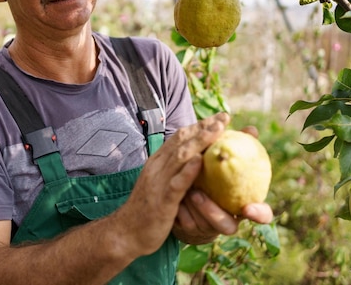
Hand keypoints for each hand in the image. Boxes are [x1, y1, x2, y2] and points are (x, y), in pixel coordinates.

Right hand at [110, 112, 230, 256]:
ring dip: (200, 141)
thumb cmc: (147, 210)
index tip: (219, 118)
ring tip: (218, 130)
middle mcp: (157, 167)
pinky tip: (200, 161)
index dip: (199, 125)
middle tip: (224, 117)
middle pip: (182, 141)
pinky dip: (188, 171)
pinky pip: (176, 184)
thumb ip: (173, 171)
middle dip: (204, 127)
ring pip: (180, 157)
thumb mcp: (160, 185)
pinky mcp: (162, 201)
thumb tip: (194, 161)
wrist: (125, 233)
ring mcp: (158, 183)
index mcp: (157, 162)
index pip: (179, 137)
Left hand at [172, 124, 273, 243]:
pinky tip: (174, 198)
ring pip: (202, 226)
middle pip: (227, 225)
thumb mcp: (225, 164)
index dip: (259, 214)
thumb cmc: (215, 177)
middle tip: (197, 194)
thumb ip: (238, 148)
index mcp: (242, 207)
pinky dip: (180, 212)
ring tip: (185, 193)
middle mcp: (227, 221)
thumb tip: (252, 129)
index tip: (248, 208)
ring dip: (190, 209)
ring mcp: (207, 228)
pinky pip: (185, 224)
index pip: (261, 215)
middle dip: (211, 211)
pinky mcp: (190, 230)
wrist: (191, 200)